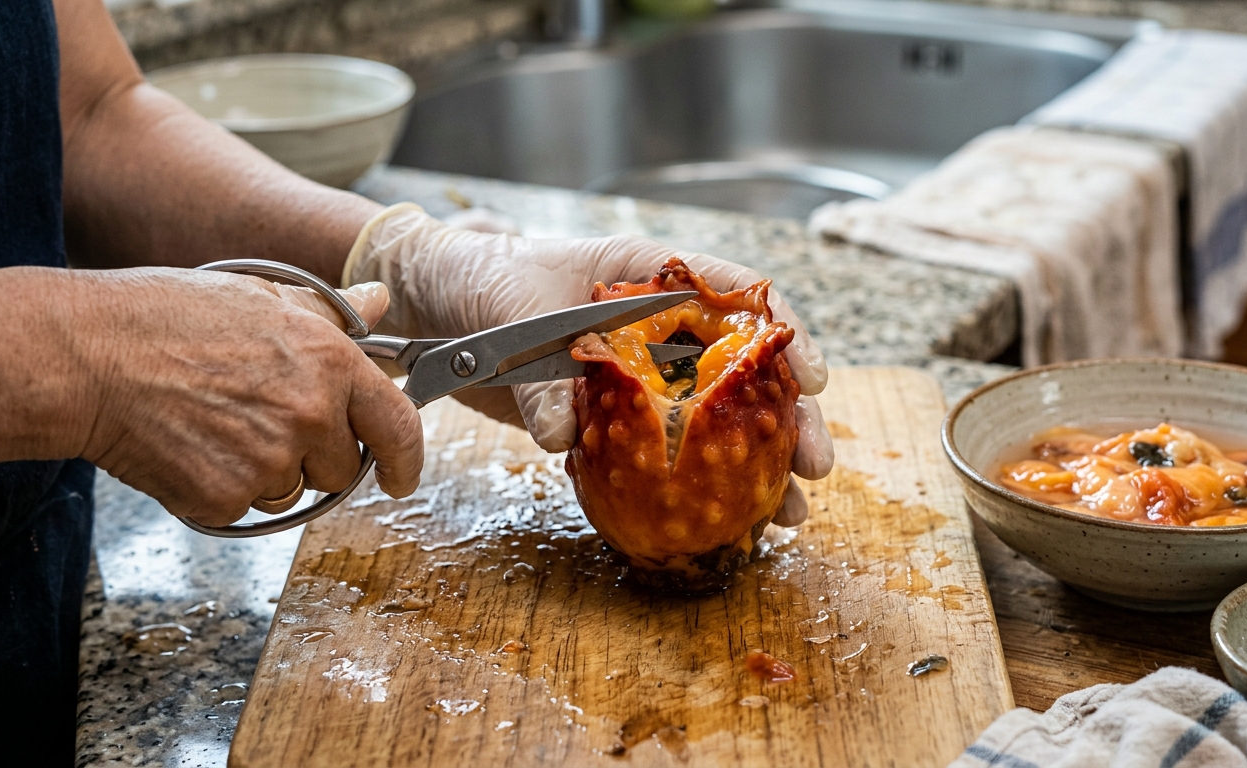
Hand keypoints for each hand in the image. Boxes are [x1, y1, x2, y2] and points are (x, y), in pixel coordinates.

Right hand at [79, 268, 422, 526]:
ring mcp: (269, 461)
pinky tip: (188, 447)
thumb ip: (329, 313)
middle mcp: (310, 415)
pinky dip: (218, 489)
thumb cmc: (164, 319)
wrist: (86, 356)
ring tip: (213, 423)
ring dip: (264, 472)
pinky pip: (241, 509)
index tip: (402, 476)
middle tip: (256, 418)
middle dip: (311, 455)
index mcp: (330, 362)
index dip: (406, 458)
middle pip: (340, 469)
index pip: (397, 425)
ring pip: (290, 491)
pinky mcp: (225, 498)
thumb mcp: (260, 298)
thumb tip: (378, 301)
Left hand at [345, 205, 832, 525]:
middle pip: (740, 368)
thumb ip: (543, 373)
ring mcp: (639, 375)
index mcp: (647, 274)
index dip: (783, 332)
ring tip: (790, 512)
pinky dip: (693, 486)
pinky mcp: (614, 418)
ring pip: (714, 418)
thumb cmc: (479, 279)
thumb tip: (564, 438)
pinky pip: (664, 453)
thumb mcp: (512, 310)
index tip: (812, 378)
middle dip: (788, 417)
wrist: (431, 303)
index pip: (734, 294)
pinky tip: (728, 521)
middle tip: (815, 464)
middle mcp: (656, 325)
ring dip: (755, 464)